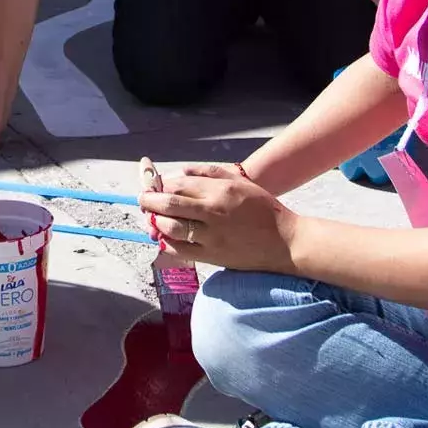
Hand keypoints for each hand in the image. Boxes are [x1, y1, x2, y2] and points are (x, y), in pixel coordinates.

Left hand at [138, 163, 301, 272]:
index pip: (179, 184)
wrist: (285, 242)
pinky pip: (180, 250)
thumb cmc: (264, 209)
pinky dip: (167, 243)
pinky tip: (164, 237)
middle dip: (149, 201)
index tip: (153, 185)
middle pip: (169, 203)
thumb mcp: (240, 182)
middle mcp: (214, 211)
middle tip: (142, 200)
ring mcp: (212, 235)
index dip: (160, 184)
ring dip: (156, 222)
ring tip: (152, 218)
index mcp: (220, 190)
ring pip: (171, 227)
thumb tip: (180, 171)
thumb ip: (209, 173)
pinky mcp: (213, 256)